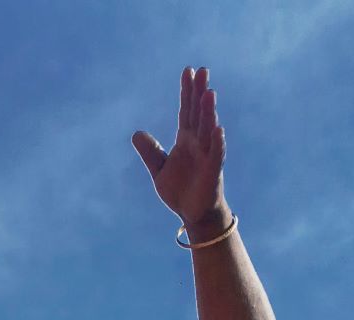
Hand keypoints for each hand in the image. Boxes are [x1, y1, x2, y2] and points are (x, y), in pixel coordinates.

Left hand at [132, 67, 227, 233]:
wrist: (192, 214)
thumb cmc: (180, 191)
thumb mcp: (159, 170)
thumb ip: (150, 152)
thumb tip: (136, 133)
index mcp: (185, 141)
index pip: (186, 111)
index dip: (187, 92)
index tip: (188, 71)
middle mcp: (198, 143)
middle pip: (199, 113)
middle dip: (200, 93)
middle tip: (202, 70)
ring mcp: (207, 156)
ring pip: (208, 129)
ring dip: (209, 111)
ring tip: (209, 92)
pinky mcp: (212, 172)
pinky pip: (216, 155)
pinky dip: (217, 142)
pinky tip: (217, 129)